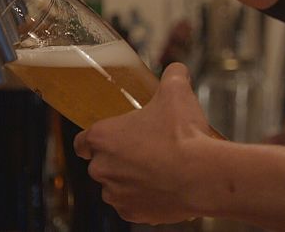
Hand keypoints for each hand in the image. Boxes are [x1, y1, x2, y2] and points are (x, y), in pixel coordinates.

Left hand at [74, 63, 213, 223]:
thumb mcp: (177, 91)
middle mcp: (102, 168)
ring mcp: (116, 194)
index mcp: (103, 138)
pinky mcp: (133, 214)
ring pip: (117, 187)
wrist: (201, 175)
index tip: (110, 138)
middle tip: (146, 149)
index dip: (95, 139)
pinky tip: (164, 187)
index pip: (82, 141)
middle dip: (120, 158)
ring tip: (159, 169)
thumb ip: (172, 75)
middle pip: (101, 164)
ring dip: (132, 179)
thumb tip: (177, 70)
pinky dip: (145, 198)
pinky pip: (133, 205)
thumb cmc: (183, 135)